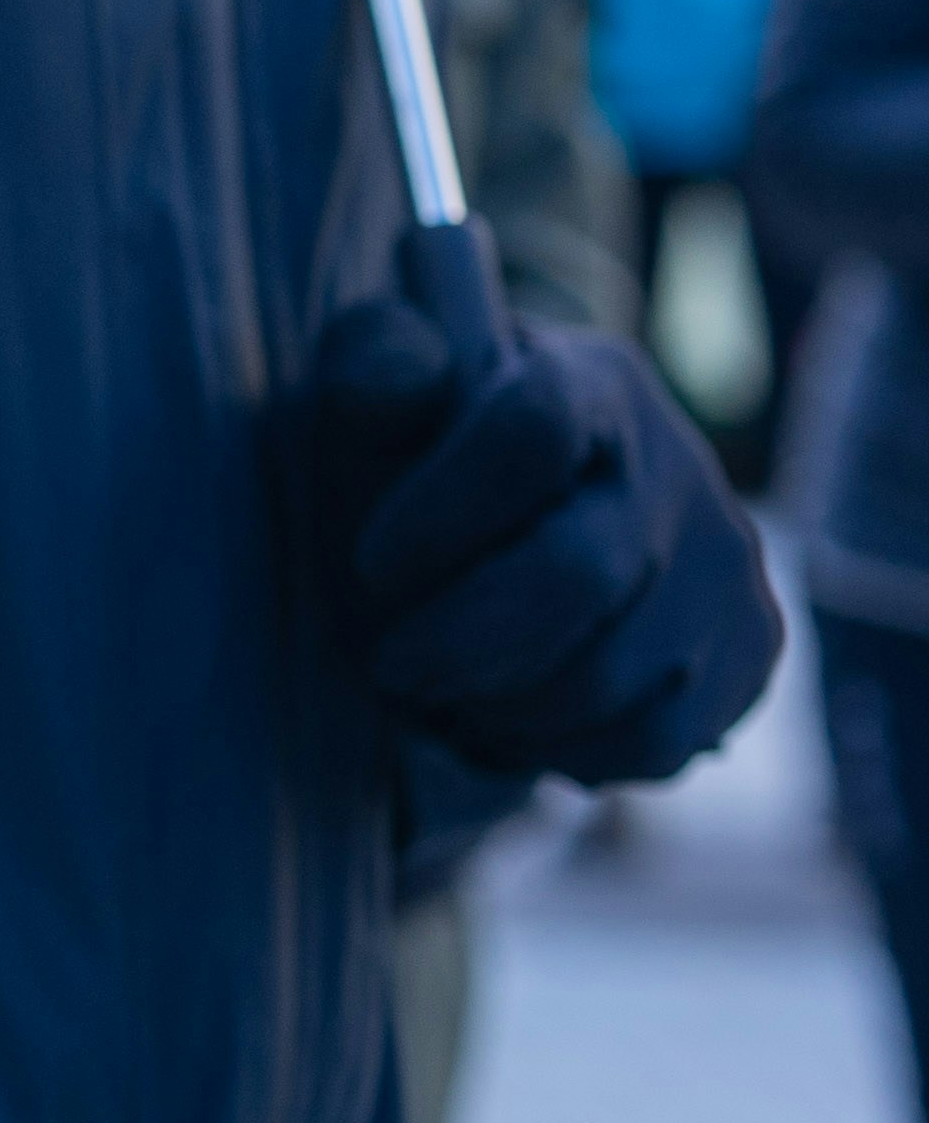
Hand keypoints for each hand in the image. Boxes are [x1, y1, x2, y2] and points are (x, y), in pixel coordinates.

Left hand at [316, 226, 781, 791]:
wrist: (530, 522)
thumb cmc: (427, 468)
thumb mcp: (387, 410)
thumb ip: (373, 374)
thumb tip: (389, 370)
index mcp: (588, 383)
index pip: (533, 432)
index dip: (439, 514)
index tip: (372, 564)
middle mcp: (680, 466)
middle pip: (577, 575)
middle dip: (458, 643)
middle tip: (390, 665)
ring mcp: (727, 559)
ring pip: (613, 676)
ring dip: (497, 706)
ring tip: (439, 693)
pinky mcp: (750, 645)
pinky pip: (655, 737)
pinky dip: (558, 751)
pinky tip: (503, 724)